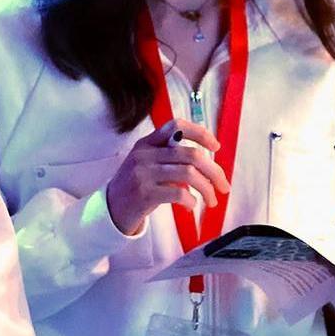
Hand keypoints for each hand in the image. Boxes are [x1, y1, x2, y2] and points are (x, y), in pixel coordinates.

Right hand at [105, 120, 229, 235]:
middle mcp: (144, 154)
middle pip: (191, 154)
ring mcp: (143, 173)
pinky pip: (179, 193)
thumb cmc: (136, 186)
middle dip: (214, 171)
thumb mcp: (147, 164)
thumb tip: (207, 164)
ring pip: (189, 174)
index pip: (176, 126)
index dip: (200, 133)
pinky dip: (191, 201)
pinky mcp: (144, 193)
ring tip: (212, 200)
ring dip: (207, 189)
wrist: (111, 209)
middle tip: (223, 185)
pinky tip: (191, 205)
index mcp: (147, 143)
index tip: (216, 147)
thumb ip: (170, 158)